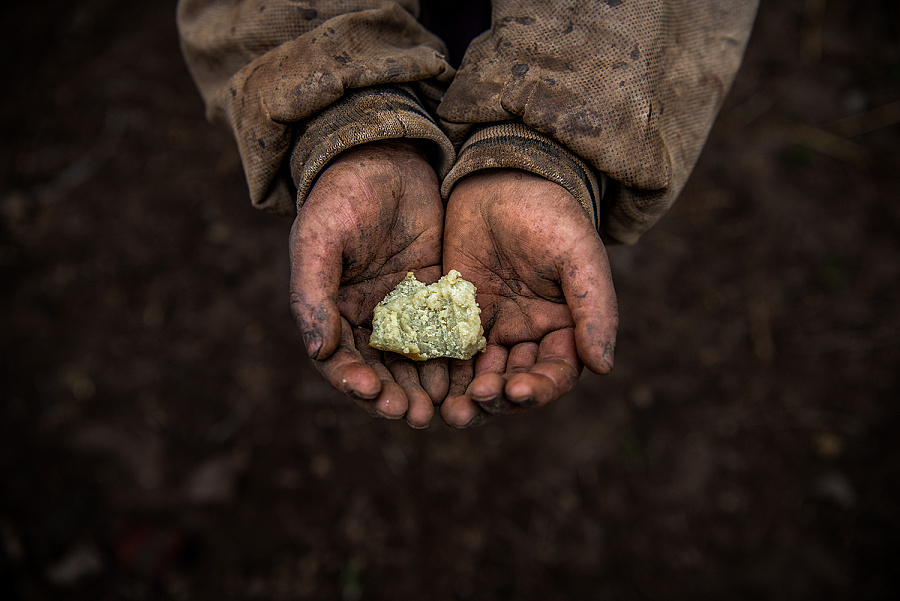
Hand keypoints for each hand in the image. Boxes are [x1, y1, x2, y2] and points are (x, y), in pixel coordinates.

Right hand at [289, 140, 447, 427]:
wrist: (385, 156)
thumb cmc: (342, 197)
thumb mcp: (319, 240)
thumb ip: (313, 295)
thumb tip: (317, 352)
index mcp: (334, 310)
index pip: (341, 361)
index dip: (354, 382)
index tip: (373, 394)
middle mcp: (369, 318)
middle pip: (382, 370)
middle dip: (397, 395)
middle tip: (416, 415)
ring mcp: (406, 308)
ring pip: (416, 359)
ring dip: (427, 386)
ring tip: (444, 408)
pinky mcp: (439, 294)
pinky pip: (447, 331)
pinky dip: (455, 356)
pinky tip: (469, 373)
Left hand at [440, 169, 617, 426]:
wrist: (503, 180)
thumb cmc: (550, 216)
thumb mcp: (578, 258)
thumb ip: (594, 309)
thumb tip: (603, 366)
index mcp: (565, 328)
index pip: (556, 373)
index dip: (539, 389)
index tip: (516, 391)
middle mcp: (529, 336)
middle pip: (515, 383)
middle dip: (497, 399)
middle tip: (474, 403)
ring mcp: (492, 328)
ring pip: (481, 376)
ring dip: (468, 397)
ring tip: (450, 411)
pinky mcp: (457, 317)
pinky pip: (451, 352)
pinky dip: (443, 372)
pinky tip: (428, 384)